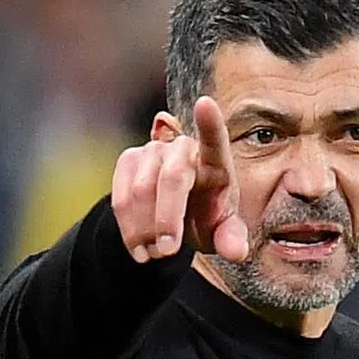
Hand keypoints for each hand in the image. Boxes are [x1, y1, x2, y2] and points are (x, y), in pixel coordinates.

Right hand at [112, 96, 248, 262]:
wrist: (173, 221)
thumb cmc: (206, 219)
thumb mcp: (223, 232)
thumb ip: (231, 239)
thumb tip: (237, 252)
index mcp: (216, 161)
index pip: (215, 139)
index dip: (209, 122)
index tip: (205, 103)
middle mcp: (183, 148)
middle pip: (172, 177)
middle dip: (167, 219)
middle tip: (168, 252)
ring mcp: (154, 150)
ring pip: (141, 191)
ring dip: (146, 230)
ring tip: (157, 255)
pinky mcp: (129, 161)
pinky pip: (121, 197)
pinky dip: (129, 228)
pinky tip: (140, 250)